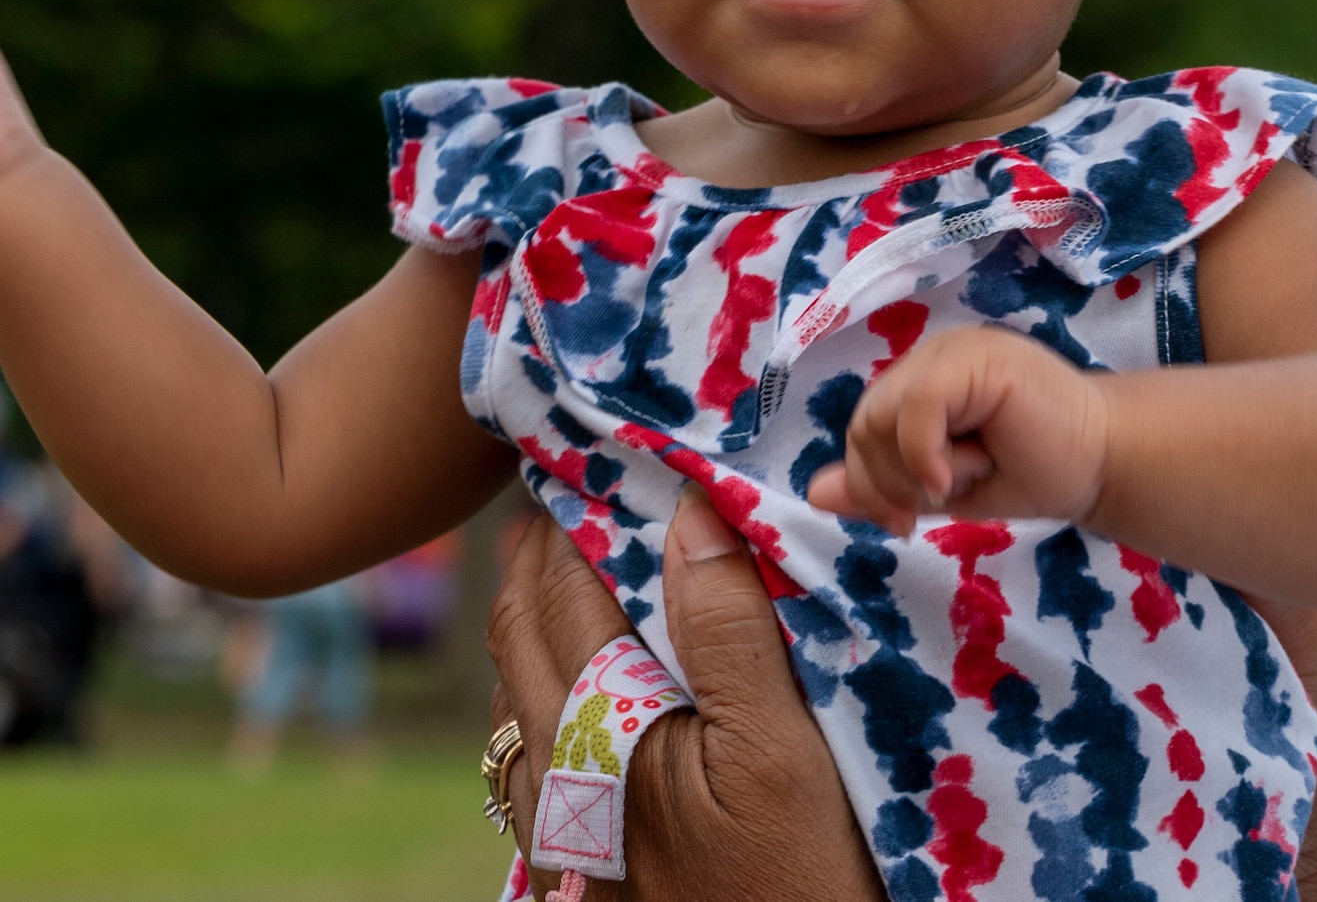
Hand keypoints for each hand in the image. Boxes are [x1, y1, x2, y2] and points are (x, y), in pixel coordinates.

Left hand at [487, 491, 883, 901]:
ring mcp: (558, 830)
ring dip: (534, 617)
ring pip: (516, 693)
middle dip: (532, 556)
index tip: (579, 457)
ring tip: (567, 562)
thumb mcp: (784, 749)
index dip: (565, 518)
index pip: (559, 593)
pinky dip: (544, 684)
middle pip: (518, 634)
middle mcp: (553, 778)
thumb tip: (688, 511)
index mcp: (596, 732)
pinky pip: (532, 755)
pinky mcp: (576, 869)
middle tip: (561, 490)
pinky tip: (582, 676)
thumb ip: (727, 630)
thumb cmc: (801, 882)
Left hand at [805, 326, 1108, 534]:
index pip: (860, 429)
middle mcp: (928, 359)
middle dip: (884, 483)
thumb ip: (881, 486)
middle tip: (927, 508)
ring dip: (914, 470)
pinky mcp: (976, 358)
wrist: (1103, 463)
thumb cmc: (1031, 472)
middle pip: (863, 423)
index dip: (867, 483)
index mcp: (917, 383)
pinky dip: (925, 451)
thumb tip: (815, 493)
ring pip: (882, 415)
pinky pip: (918, 404)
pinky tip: (957, 475)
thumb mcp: (941, 489)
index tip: (902, 524)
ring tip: (963, 479)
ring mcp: (952, 352)